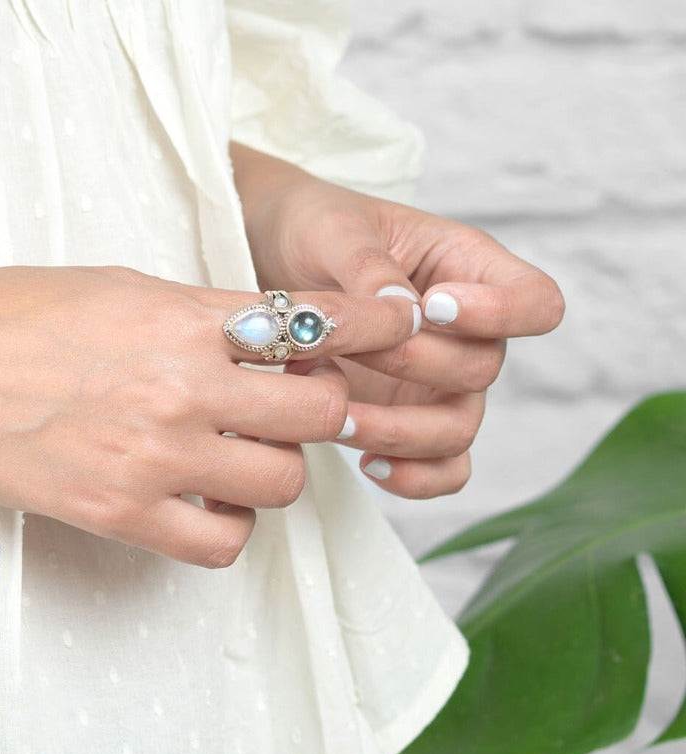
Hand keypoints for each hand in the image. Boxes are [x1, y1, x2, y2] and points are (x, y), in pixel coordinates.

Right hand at [0, 266, 416, 564]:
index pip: (311, 318)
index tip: (403, 325)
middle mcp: (179, 387)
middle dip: (323, 405)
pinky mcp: (123, 515)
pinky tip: (206, 498)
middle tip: (298, 400)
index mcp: (180, 316)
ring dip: (278, 465)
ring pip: (284, 480)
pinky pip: (225, 541)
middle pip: (318, 409)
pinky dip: (231, 523)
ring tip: (240, 450)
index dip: (372, 322)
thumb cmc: (17, 317)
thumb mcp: (123, 288)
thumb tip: (269, 333)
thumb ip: (203, 313)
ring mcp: (154, 457)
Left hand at [231, 143, 564, 497]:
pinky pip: (438, 469)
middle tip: (345, 351)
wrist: (263, 261)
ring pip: (457, 430)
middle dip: (414, 365)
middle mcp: (462, 333)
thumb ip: (367, 267)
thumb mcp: (332, 230)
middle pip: (483, 370)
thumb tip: (402, 313)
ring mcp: (434, 382)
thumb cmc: (310, 229)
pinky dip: (412, 478)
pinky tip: (366, 464)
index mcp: (465, 269)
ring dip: (400, 432)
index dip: (504, 313)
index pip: (535, 302)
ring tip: (334, 416)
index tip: (436, 306)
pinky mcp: (402, 419)